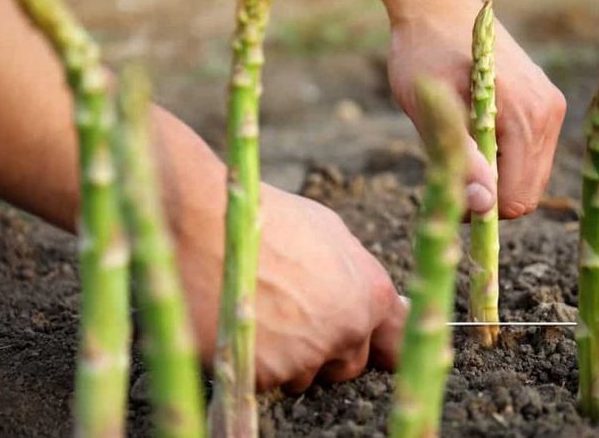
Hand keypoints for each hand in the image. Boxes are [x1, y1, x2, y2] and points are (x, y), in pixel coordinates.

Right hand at [173, 164, 406, 392]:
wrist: (200, 220)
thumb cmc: (265, 217)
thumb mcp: (328, 231)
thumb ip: (359, 274)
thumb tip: (382, 302)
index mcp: (371, 295)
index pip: (398, 345)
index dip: (376, 342)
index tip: (364, 342)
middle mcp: (348, 330)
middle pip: (349, 366)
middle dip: (326, 350)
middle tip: (290, 314)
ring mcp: (307, 356)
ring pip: (304, 377)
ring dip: (287, 358)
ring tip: (258, 310)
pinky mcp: (265, 374)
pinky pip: (265, 381)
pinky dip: (252, 362)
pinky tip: (237, 321)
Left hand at [383, 0, 566, 217]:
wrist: (437, 8)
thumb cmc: (424, 53)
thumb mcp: (432, 109)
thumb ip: (460, 157)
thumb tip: (482, 206)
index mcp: (525, 116)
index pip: (517, 199)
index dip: (481, 211)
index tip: (448, 195)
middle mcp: (548, 114)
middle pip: (526, 194)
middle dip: (489, 198)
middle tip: (449, 175)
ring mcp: (550, 109)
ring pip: (528, 178)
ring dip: (495, 180)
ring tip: (460, 152)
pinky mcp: (544, 106)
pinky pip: (528, 157)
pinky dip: (502, 161)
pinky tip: (475, 139)